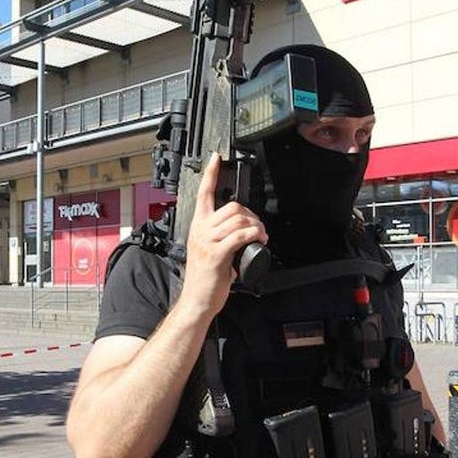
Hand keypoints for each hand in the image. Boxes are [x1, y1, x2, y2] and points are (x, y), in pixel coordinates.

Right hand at [179, 153, 266, 317]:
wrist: (197, 300)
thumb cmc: (205, 278)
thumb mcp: (209, 250)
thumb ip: (220, 237)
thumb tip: (241, 232)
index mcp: (198, 226)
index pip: (203, 193)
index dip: (210, 173)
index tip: (216, 158)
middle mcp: (200, 230)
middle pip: (231, 206)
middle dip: (251, 214)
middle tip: (258, 228)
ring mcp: (207, 241)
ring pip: (238, 219)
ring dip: (256, 226)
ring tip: (260, 237)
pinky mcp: (216, 254)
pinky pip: (240, 235)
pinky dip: (254, 235)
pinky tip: (259, 241)